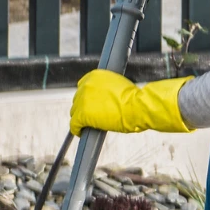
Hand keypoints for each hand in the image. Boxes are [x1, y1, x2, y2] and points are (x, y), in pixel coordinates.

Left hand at [69, 70, 192, 135]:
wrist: (136, 106)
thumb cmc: (133, 98)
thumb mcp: (117, 85)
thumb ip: (105, 89)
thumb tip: (102, 99)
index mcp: (94, 76)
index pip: (83, 87)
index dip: (87, 98)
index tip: (91, 105)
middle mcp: (86, 85)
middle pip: (78, 99)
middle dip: (84, 108)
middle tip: (92, 116)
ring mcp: (82, 100)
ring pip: (75, 112)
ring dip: (81, 118)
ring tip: (88, 125)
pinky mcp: (82, 115)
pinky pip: (74, 124)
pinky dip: (76, 129)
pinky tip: (81, 133)